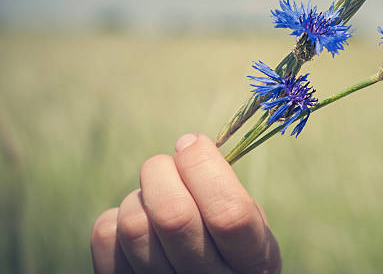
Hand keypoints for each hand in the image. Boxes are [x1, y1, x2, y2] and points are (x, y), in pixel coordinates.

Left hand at [91, 134, 280, 273]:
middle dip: (163, 171)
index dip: (205, 168)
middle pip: (173, 216)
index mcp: (254, 263)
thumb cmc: (230, 248)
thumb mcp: (253, 226)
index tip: (193, 143)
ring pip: (134, 224)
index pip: (229, 215)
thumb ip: (228, 192)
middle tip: (169, 164)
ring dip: (141, 195)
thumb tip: (188, 146)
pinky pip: (105, 238)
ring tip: (155, 198)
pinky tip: (140, 222)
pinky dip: (116, 216)